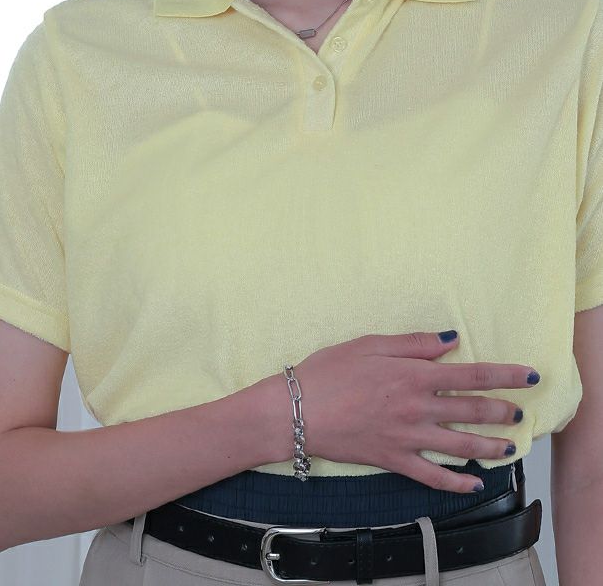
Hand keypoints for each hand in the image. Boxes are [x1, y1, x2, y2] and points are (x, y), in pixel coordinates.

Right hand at [289, 331, 536, 492]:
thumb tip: (451, 340)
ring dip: (490, 446)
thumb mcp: (370, 344)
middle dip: (502, 411)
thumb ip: (414, 343)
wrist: (296, 411)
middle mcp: (417, 407)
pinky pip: (432, 477)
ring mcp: (407, 437)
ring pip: (460, 446)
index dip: (504, 375)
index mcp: (413, 375)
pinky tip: (474, 483)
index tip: (528, 375)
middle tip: (520, 412)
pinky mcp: (394, 460)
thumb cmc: (329, 371)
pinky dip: (457, 483)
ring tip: (510, 447)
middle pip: (472, 411)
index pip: (472, 375)